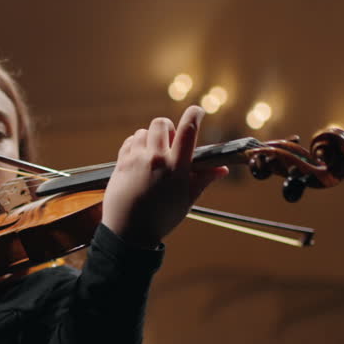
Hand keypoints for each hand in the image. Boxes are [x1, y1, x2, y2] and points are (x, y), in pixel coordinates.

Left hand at [99, 106, 227, 247]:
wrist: (129, 233)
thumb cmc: (162, 218)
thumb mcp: (187, 199)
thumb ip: (204, 179)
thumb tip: (223, 168)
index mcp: (177, 167)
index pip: (188, 129)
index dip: (194, 114)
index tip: (197, 111)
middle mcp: (156, 159)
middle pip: (162, 123)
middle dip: (168, 129)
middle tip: (171, 144)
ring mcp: (136, 160)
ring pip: (144, 132)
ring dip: (151, 138)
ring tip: (154, 155)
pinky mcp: (121, 163)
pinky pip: (130, 141)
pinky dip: (137, 145)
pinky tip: (141, 159)